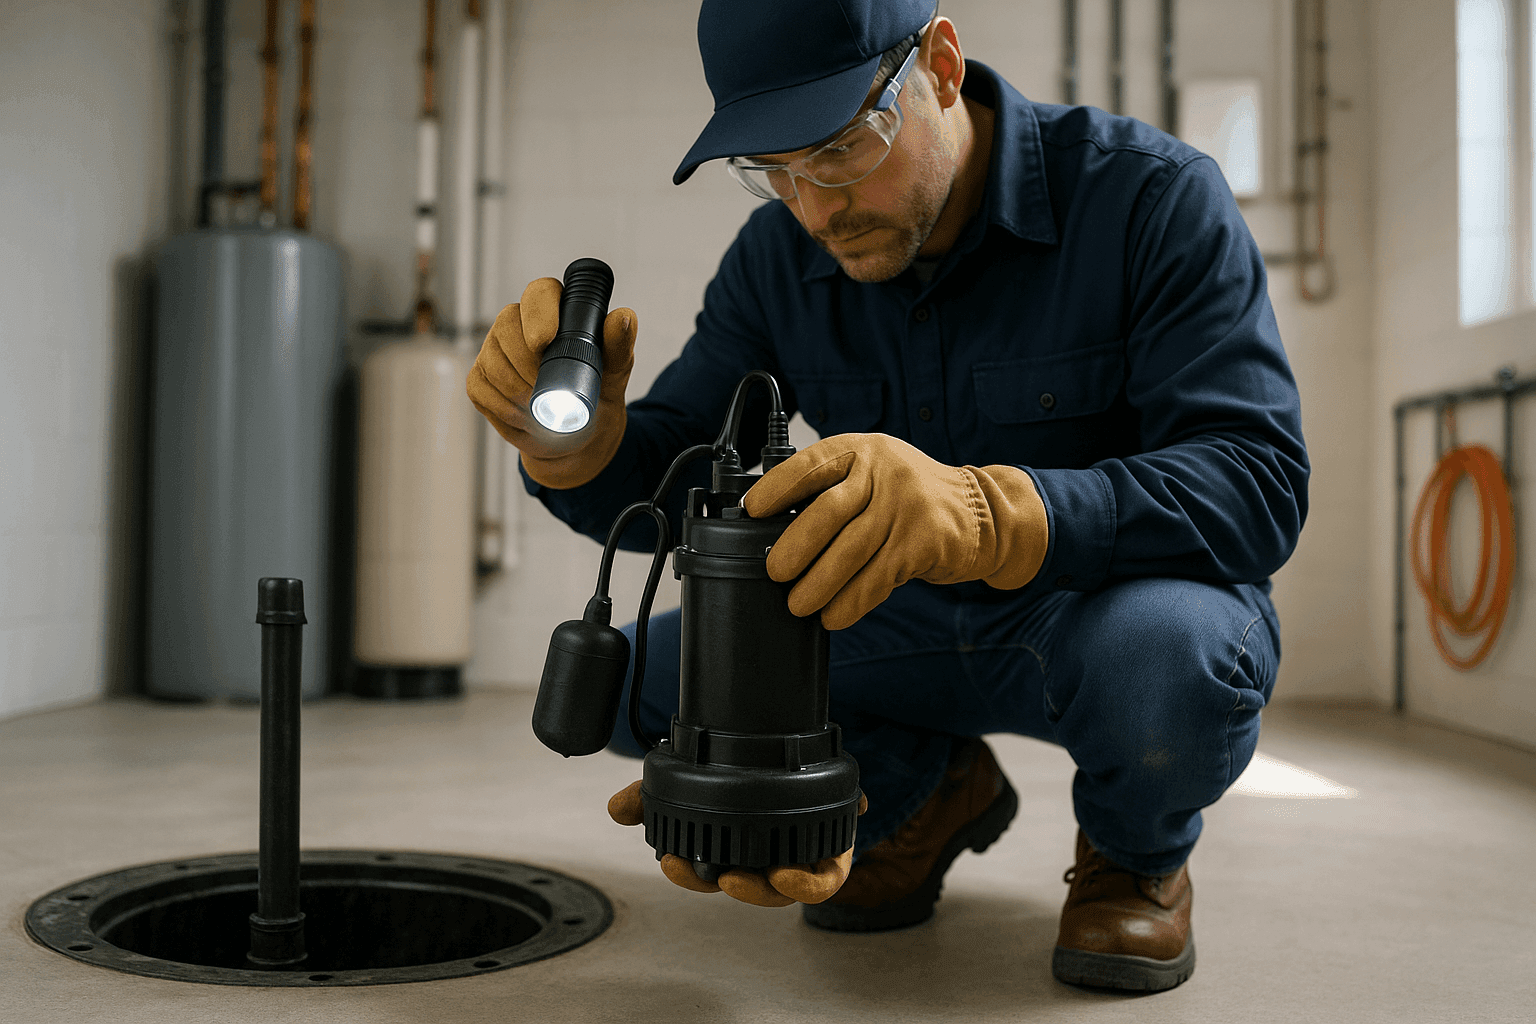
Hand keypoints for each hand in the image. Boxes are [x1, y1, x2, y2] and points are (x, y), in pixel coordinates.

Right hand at [466, 276, 637, 488]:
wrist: (579, 438)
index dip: (538, 313)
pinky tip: (523, 416)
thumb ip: (618, 345)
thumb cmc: (597, 396)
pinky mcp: (480, 379)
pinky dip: (504, 407)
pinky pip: (482, 387)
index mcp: (554, 312)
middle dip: (525, 361)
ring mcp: (494, 351)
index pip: (539, 292)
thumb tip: (622, 317)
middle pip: (506, 325)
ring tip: (539, 405)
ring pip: (492, 359)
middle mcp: (518, 324)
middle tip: (545, 385)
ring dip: (516, 388)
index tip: (544, 341)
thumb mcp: (614, 373)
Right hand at [607, 781, 866, 906]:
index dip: (687, 875)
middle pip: (746, 887)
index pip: (708, 873)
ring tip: (749, 878)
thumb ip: (657, 792)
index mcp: (737, 849)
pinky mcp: (831, 852)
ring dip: (763, 891)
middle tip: (715, 877)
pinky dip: (809, 882)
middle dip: (728, 887)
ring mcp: (800, 858)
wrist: (802, 754)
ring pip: (782, 891)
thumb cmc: (752, 780)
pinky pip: (823, 880)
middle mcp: (766, 859)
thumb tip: (617, 808)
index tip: (671, 860)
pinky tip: (792, 871)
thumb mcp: (700, 776)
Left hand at [742, 433, 1048, 629]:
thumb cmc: (912, 498)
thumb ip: (835, 491)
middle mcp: (884, 471)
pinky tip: (834, 615)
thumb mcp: (875, 475)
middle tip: (773, 572)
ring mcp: (907, 505)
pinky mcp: (926, 540)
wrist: (983, 513)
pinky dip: (852, 601)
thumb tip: (776, 534)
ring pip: (853, 549)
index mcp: (862, 450)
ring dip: (820, 583)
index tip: (753, 511)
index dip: (778, 487)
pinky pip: (880, 576)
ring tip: (798, 605)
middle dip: (796, 545)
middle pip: (830, 510)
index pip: (812, 463)